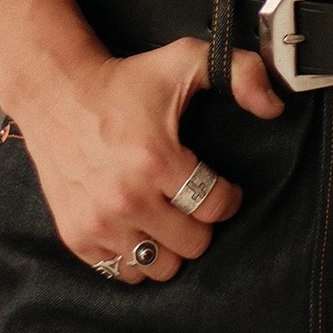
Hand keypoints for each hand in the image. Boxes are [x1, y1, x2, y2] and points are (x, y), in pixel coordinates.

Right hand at [11, 37, 285, 283]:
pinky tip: (138, 225)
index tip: (222, 187)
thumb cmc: (126, 80)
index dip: (227, 197)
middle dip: (200, 223)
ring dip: (169, 246)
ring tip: (167, 217)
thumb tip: (274, 106)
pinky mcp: (77, 236)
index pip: (215, 207)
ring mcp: (100, 222)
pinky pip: (122, 272)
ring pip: (160, 268)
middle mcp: (127, 198)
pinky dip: (134, 256)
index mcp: (156, 159)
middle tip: (192, 200)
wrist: (58, 92)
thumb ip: (241, 72)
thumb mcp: (186, 60)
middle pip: (193, 245)